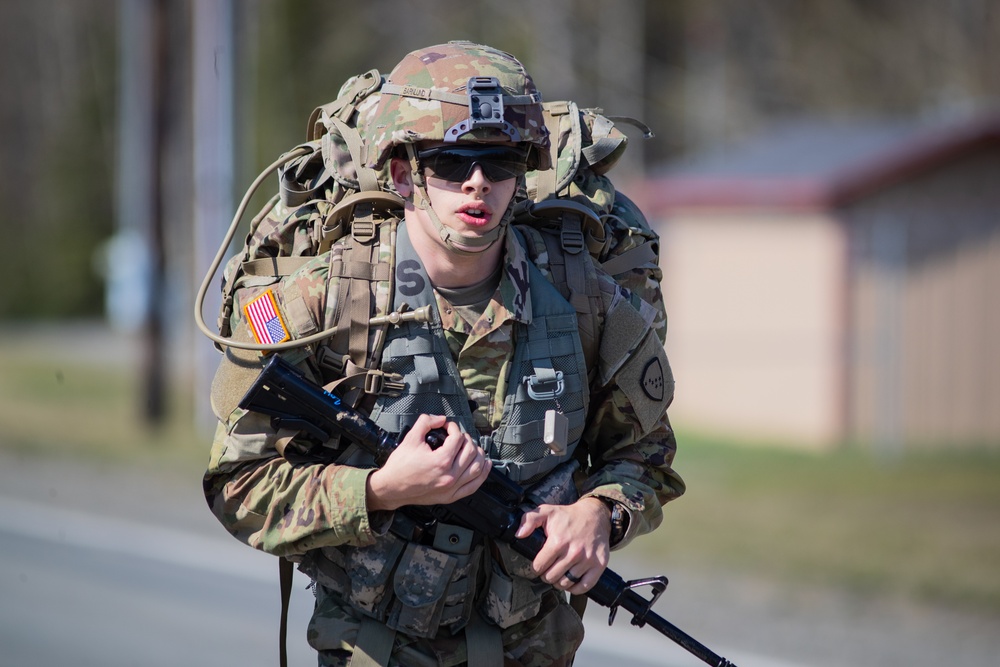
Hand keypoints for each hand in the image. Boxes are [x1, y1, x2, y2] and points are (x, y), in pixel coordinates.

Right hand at [366, 414, 490, 510]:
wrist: (391, 488)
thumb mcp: (410, 438)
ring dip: (479, 454)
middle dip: (466, 439)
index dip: (453, 427)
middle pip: (470, 452)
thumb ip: (426, 422)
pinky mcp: (450, 497)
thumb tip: (441, 418)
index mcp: (440, 461)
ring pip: (477, 468)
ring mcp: (451, 488)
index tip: (448, 426)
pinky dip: (483, 474)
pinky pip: (473, 486)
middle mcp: (449, 475)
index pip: (457, 438)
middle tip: (459, 436)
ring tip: (474, 447)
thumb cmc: (399, 466)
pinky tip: (485, 465)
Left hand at [515, 497, 610, 594]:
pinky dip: (575, 588)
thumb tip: (519, 534)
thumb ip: (529, 520)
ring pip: (566, 583)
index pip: (539, 566)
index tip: (539, 565)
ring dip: (559, 582)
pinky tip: (571, 581)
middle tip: (548, 569)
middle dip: (547, 575)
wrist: (595, 515)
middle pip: (551, 577)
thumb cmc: (569, 516)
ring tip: (558, 574)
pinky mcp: (599, 565)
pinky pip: (584, 587)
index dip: (536, 567)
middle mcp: (574, 552)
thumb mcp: (546, 512)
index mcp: (558, 541)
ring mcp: (587, 560)